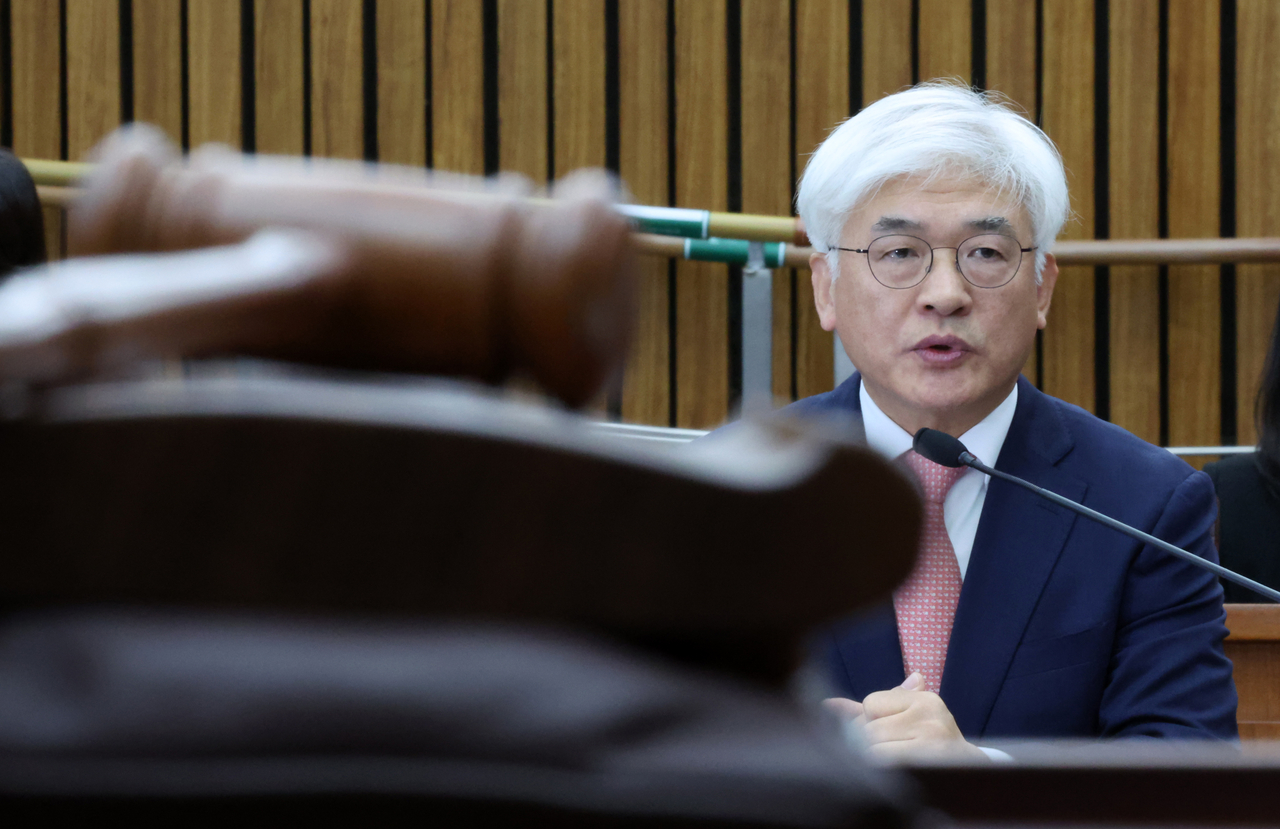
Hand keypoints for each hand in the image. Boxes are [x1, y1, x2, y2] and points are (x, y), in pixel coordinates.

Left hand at [823, 672, 988, 761]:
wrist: (970, 774)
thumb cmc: (930, 743)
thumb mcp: (905, 717)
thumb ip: (870, 709)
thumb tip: (828, 704)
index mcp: (924, 698)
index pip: (870, 703)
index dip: (872, 722)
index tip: (893, 733)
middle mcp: (929, 713)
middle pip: (869, 729)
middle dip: (873, 744)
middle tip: (895, 752)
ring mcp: (931, 737)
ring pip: (874, 749)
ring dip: (878, 761)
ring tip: (899, 763)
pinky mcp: (928, 761)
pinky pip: (884, 765)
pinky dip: (886, 771)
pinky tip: (900, 772)